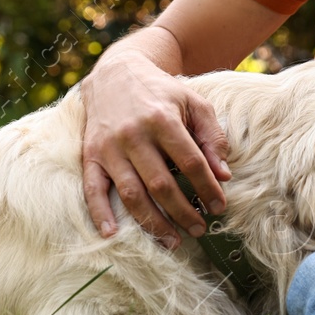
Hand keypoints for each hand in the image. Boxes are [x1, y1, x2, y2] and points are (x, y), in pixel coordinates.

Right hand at [78, 52, 231, 249]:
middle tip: (200, 229)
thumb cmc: (162, 92)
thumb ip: (212, 136)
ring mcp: (109, 147)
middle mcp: (133, 135)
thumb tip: (224, 175)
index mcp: (162, 119)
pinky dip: (100, 214)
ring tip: (173, 241)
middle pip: (161, 184)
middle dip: (183, 212)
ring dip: (152, 222)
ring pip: (131, 193)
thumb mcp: (194, 103)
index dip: (208, 188)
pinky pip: (92, 189)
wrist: (116, 73)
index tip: (219, 207)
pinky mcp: (90, 155)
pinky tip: (112, 235)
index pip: (191, 163)